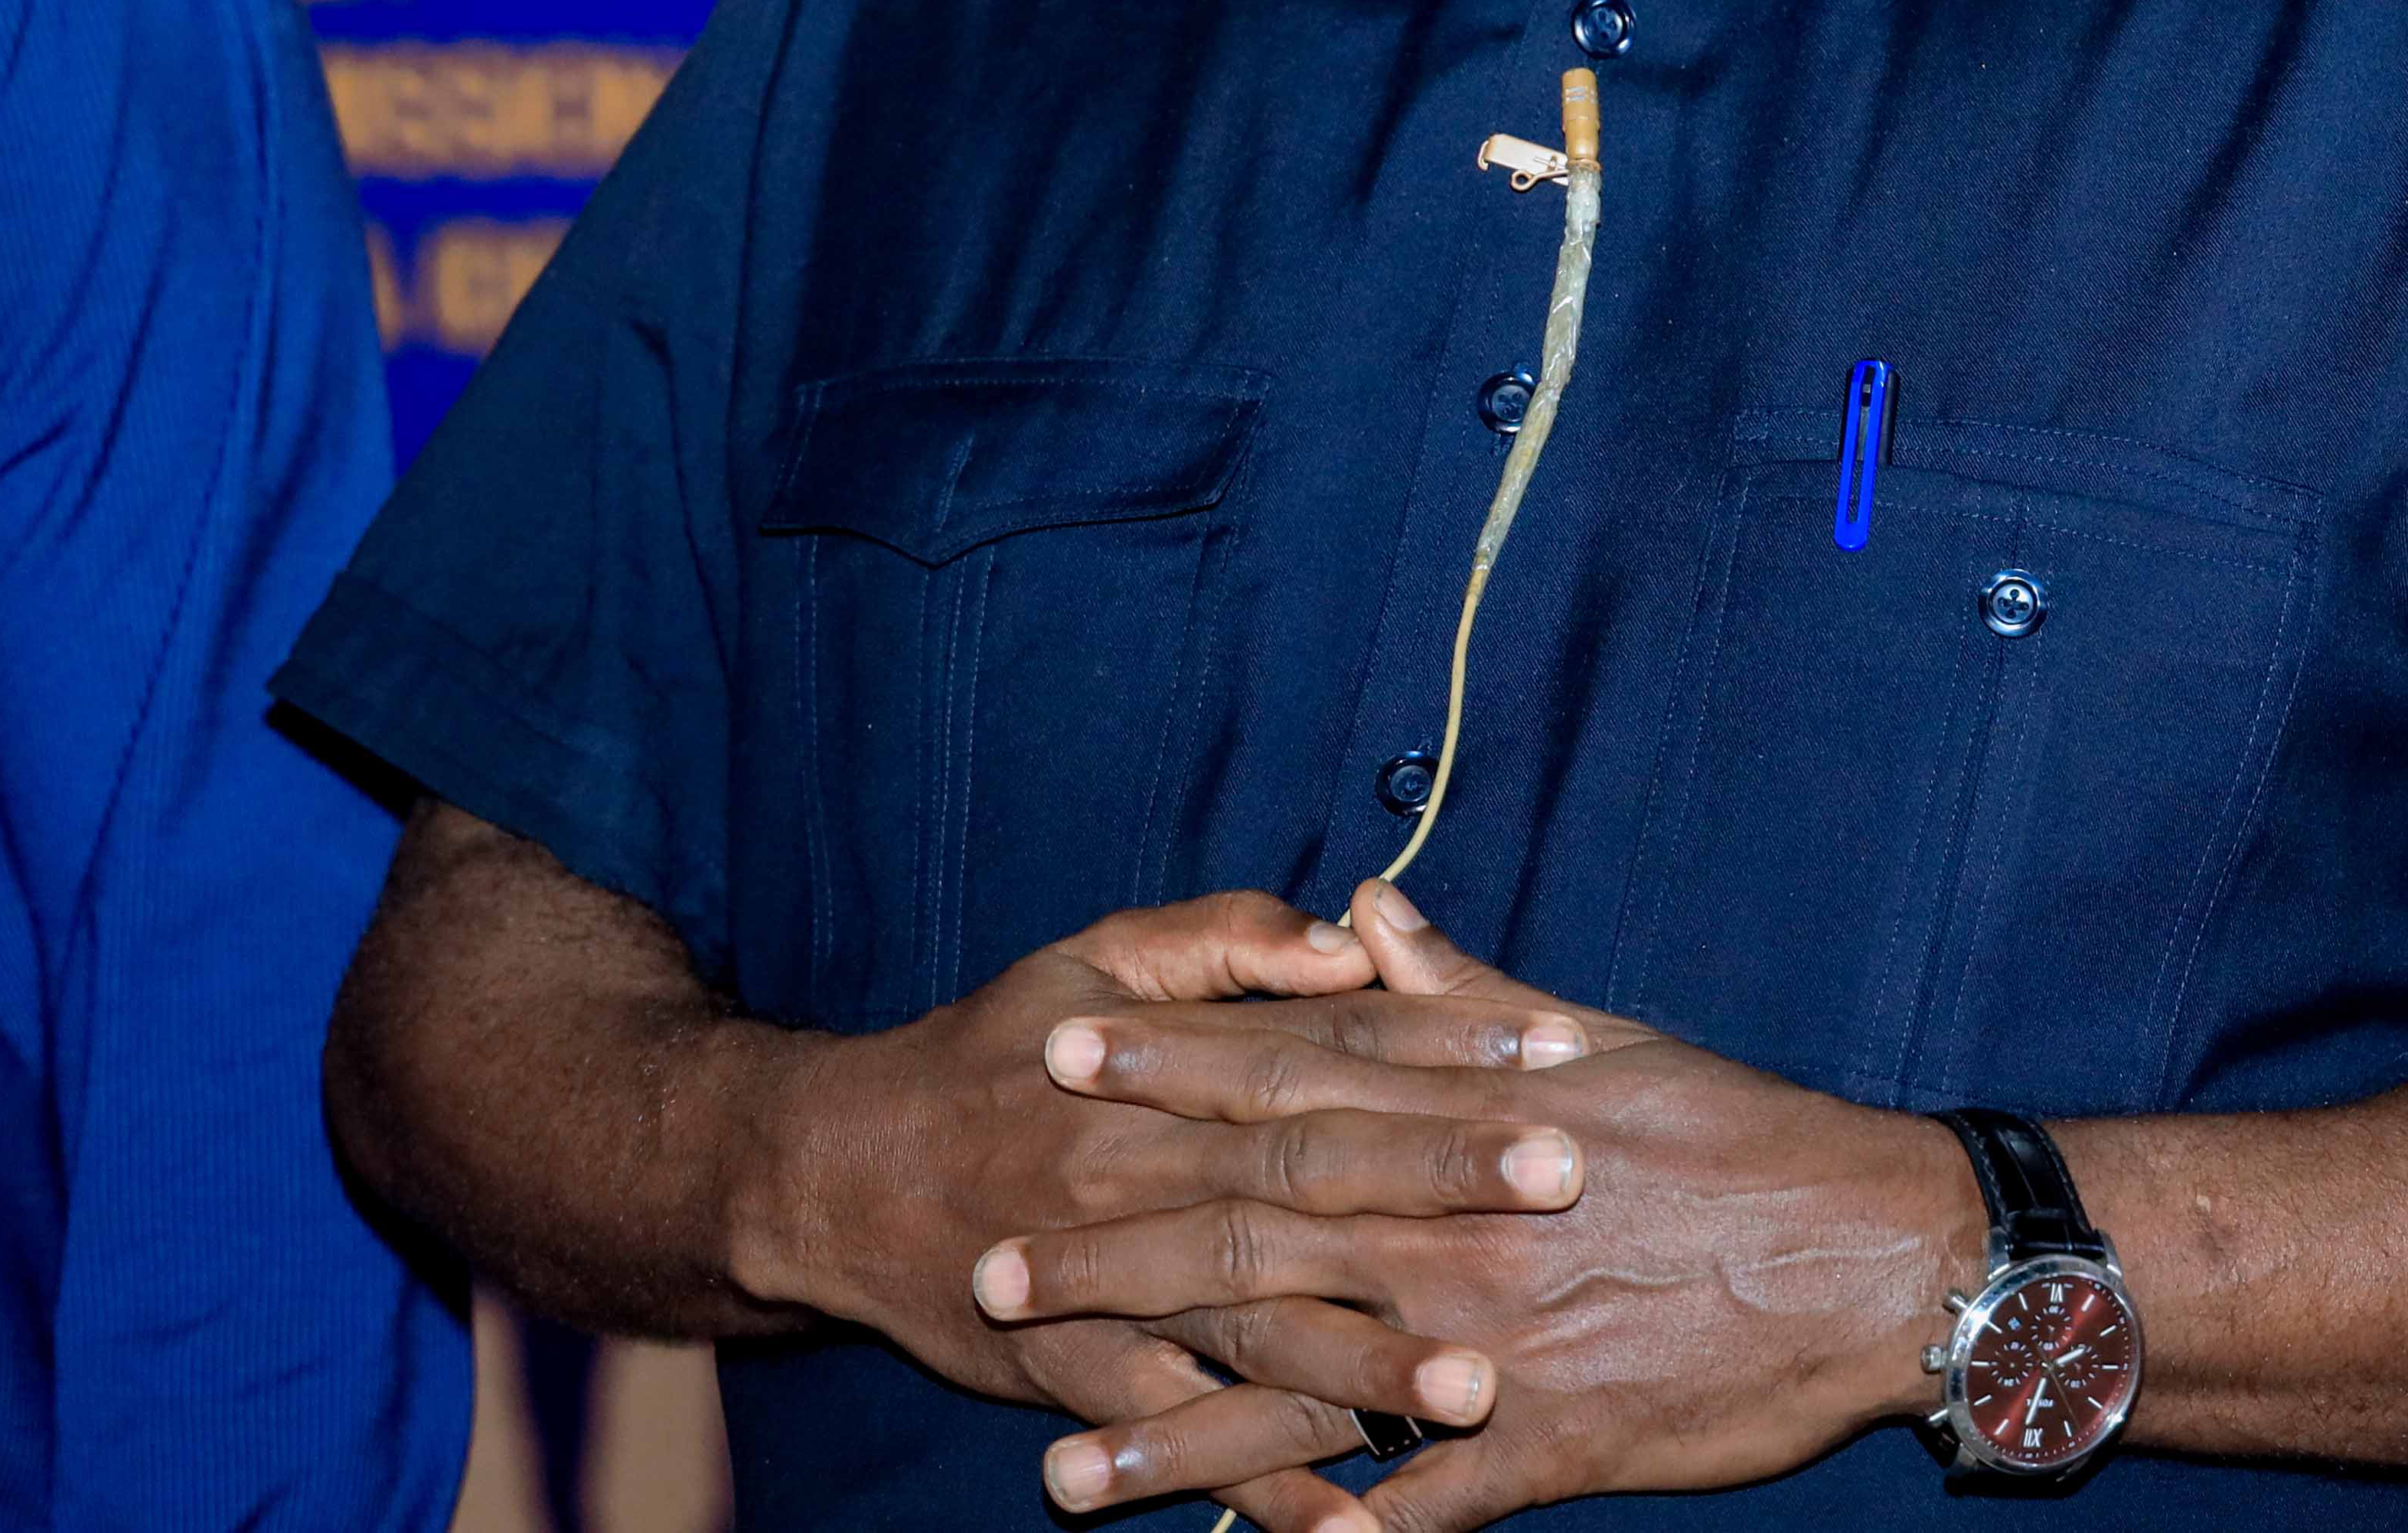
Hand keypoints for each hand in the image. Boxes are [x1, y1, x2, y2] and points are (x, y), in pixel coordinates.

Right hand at [716, 891, 1580, 1532]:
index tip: (1563, 1045)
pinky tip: (1355, 1528)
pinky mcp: (1082, 1376)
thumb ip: (1227, 941)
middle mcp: (1150, 1167)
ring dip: (1368, 1359)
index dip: (1448, 1039)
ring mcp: (1116, 1283)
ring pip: (1257, 1321)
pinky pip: (1185, 1438)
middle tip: (1567, 1180)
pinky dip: (1264, 1485)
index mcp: (1172, 1064)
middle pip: (1314, 1171)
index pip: (1336, 1043)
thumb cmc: (993, 1049)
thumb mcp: (1097, 957)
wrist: (840, 1174)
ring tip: (1480, 1384)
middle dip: (1442, 1176)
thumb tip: (1351, 933)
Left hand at [983, 883, 1983, 1532]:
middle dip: (1111, 1254)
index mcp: (1468, 1117)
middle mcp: (1459, 1223)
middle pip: (1255, 1234)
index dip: (1166, 1067)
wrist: (1883, 1250)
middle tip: (986, 1266)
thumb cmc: (1745, 1137)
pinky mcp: (1555, 1443)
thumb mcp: (1601, 1039)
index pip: (1286, 1078)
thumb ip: (1462, 990)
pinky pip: (1429, 1507)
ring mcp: (1501, 1340)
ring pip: (1308, 1392)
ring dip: (1178, 1436)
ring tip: (1057, 1473)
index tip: (1058, 1055)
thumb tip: (1363, 911)